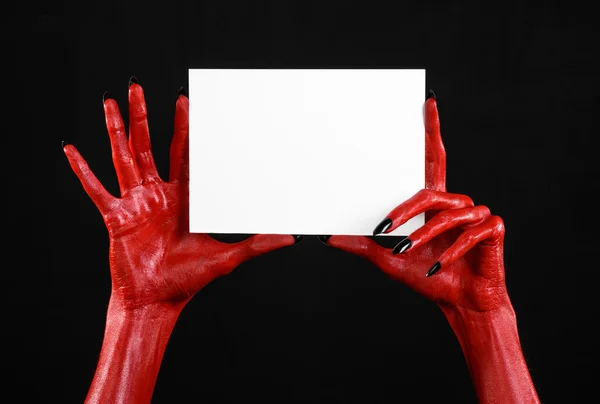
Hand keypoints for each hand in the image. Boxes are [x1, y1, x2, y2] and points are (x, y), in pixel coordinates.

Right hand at [64, 80, 295, 310]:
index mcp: (182, 198)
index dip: (184, 128)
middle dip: (145, 116)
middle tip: (140, 87)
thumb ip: (256, 245)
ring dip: (115, 130)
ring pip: (123, 157)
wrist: (156, 302)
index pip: (184, 154)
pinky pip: (96, 189)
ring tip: (109, 102)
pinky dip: (83, 171)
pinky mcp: (115, 217)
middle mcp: (157, 194)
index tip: (185, 102)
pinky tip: (71, 149)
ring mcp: (134, 203)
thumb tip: (290, 238)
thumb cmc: (187, 281)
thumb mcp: (226, 258)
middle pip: (150, 145)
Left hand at [325, 92, 507, 311]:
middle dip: (407, 208)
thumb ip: (362, 244)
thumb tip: (328, 236)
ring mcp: (477, 214)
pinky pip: (469, 234)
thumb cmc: (426, 276)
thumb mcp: (388, 259)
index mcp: (433, 203)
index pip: (432, 158)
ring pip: (445, 215)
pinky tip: (438, 267)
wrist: (459, 303)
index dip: (431, 130)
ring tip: (405, 253)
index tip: (428, 101)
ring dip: (423, 236)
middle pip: (430, 190)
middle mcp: (455, 203)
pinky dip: (451, 252)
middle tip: (385, 226)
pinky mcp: (493, 230)